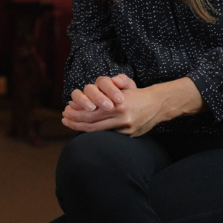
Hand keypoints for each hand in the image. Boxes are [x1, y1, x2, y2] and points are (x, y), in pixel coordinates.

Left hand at [63, 76, 203, 136]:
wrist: (159, 105)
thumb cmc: (137, 94)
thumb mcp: (123, 86)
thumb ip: (106, 88)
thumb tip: (83, 94)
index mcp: (119, 106)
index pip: (91, 113)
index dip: (76, 114)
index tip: (66, 111)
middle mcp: (121, 119)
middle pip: (92, 124)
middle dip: (75, 122)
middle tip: (64, 118)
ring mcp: (125, 129)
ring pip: (97, 132)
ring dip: (81, 128)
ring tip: (70, 124)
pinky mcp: (129, 136)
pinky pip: (107, 135)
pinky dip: (95, 132)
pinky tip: (85, 128)